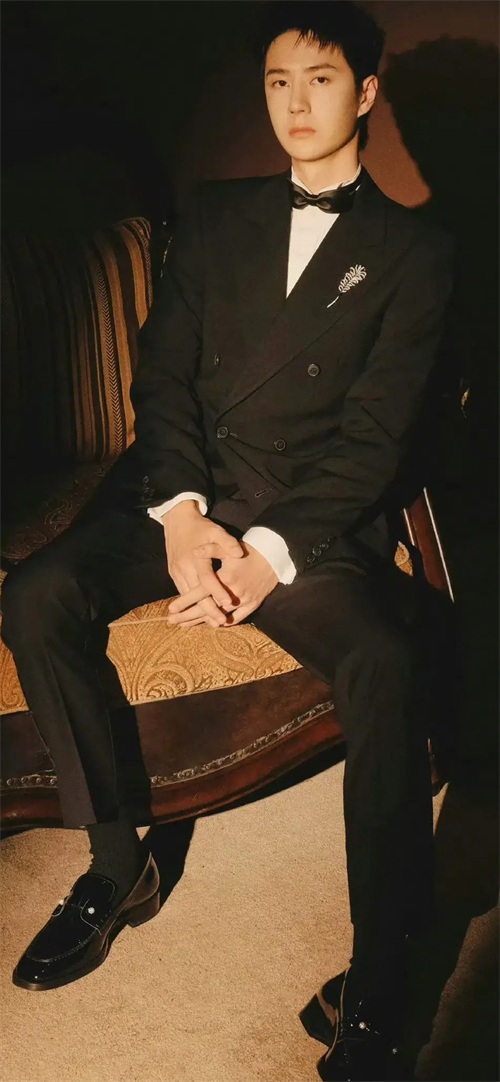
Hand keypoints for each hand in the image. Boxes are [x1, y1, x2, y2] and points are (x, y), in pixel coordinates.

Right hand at [163, 501, 243, 627]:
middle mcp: (184, 567)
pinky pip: (182, 591)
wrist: (177, 520)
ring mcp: (176, 571)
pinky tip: (198, 612)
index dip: (218, 592)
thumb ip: (227, 542)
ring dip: (198, 610)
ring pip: (187, 596)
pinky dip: (191, 603)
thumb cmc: (200, 526)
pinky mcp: (173, 573)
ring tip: (211, 622)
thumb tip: (239, 554)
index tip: (228, 603)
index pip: (207, 579)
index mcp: (196, 558)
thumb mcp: (215, 531)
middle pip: (196, 594)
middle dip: (208, 610)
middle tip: (221, 622)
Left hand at [167, 541, 277, 626]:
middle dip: (188, 616)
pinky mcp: (253, 604)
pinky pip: (237, 618)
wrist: (273, 556)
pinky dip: (224, 623)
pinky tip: (211, 624)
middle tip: (172, 622)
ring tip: (185, 625)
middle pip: (208, 609)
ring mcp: (244, 600)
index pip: (201, 593)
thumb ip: (210, 550)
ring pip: (220, 616)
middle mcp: (234, 592)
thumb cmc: (247, 551)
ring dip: (202, 621)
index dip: (185, 601)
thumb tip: (194, 552)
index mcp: (225, 578)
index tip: (171, 609)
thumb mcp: (227, 547)